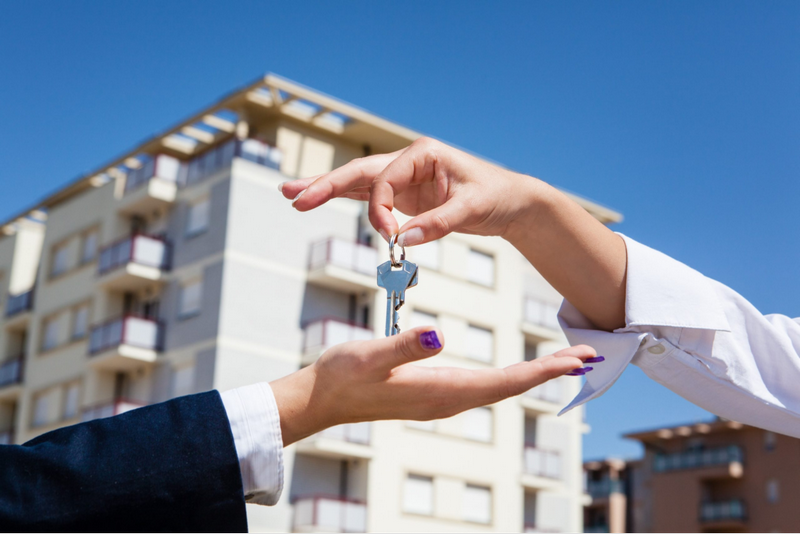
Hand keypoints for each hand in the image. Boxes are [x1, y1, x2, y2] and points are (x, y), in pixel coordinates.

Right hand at [269, 327, 596, 445]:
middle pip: (511, 386)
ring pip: (500, 387)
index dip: (542, 371)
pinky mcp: (433, 393)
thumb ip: (404, 347)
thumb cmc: (341, 376)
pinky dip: (511, 376)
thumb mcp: (369, 356)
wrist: (321, 399)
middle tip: (588, 355)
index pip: (503, 382)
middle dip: (550, 372)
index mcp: (440, 392)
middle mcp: (448, 400)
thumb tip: (438, 336)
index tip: (576, 359)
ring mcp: (441, 399)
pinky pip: (485, 386)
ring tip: (566, 361)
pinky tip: (518, 370)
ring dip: (534, 374)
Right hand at [280, 137, 543, 245]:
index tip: (390, 236)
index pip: (385, 179)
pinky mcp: (404, 195)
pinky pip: (368, 196)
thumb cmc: (497, 196)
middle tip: (293, 196)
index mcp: (423, 154)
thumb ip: (437, 223)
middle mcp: (409, 161)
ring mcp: (404, 178)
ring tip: (292, 195)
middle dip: (325, 185)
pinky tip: (318, 200)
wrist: (511, 202)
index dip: (379, 209)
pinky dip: (344, 199)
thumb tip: (403, 240)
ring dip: (325, 189)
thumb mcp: (472, 209)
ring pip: (357, 182)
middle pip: (359, 172)